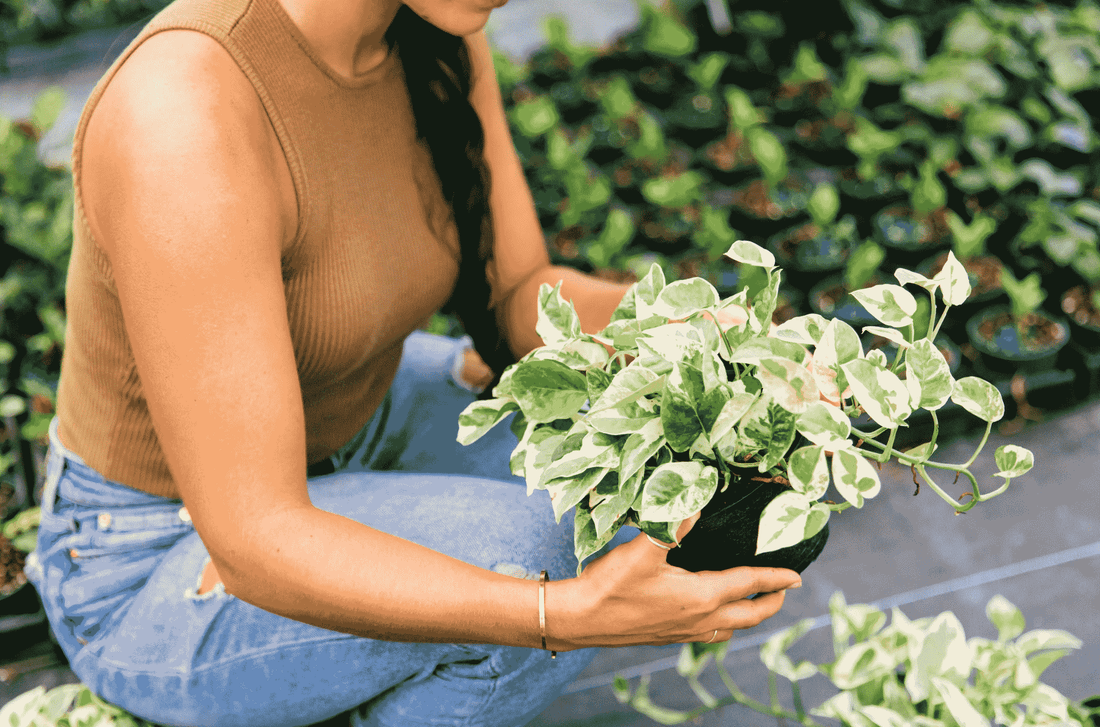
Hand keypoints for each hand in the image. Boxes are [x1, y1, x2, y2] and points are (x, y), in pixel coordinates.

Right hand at [548, 513, 801, 649]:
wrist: (579, 619)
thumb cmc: (610, 586)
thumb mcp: (641, 550)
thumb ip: (670, 525)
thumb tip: (696, 501)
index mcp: (701, 597)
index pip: (749, 585)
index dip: (776, 578)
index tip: (797, 575)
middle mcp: (699, 619)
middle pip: (749, 616)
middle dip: (771, 603)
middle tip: (784, 589)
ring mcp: (684, 632)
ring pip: (730, 628)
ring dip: (748, 616)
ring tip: (754, 602)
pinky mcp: (668, 636)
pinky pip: (710, 634)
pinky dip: (723, 624)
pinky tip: (710, 614)